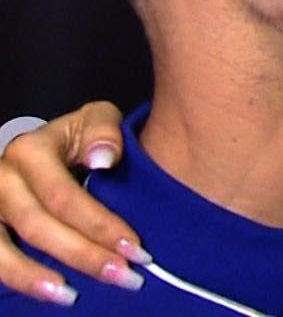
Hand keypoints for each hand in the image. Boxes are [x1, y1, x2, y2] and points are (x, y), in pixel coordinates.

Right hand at [0, 102, 147, 304]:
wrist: (50, 143)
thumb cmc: (79, 136)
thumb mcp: (96, 120)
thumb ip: (104, 133)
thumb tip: (103, 160)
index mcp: (30, 151)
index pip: (64, 196)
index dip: (100, 225)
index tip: (135, 248)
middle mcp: (2, 178)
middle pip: (39, 226)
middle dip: (84, 256)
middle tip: (124, 277)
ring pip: (4, 248)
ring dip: (38, 277)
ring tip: (71, 296)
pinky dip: (18, 278)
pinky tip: (48, 292)